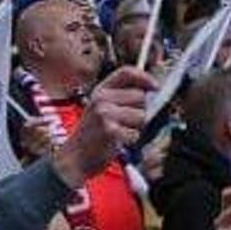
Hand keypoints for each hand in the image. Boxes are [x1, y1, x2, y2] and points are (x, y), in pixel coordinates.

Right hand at [60, 65, 154, 184]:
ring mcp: (105, 114)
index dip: (145, 77)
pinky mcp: (110, 131)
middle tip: (125, 122)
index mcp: (100, 90)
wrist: (75, 157)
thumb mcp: (100, 107)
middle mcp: (101, 99)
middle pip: (140, 96)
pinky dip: (131, 140)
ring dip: (136, 127)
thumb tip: (150, 89)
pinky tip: (118, 142)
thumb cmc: (92, 134)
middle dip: (139, 110)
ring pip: (141, 116)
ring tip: (120, 132)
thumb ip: (120, 96)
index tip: (155, 87)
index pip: (126, 72)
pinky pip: (136, 133)